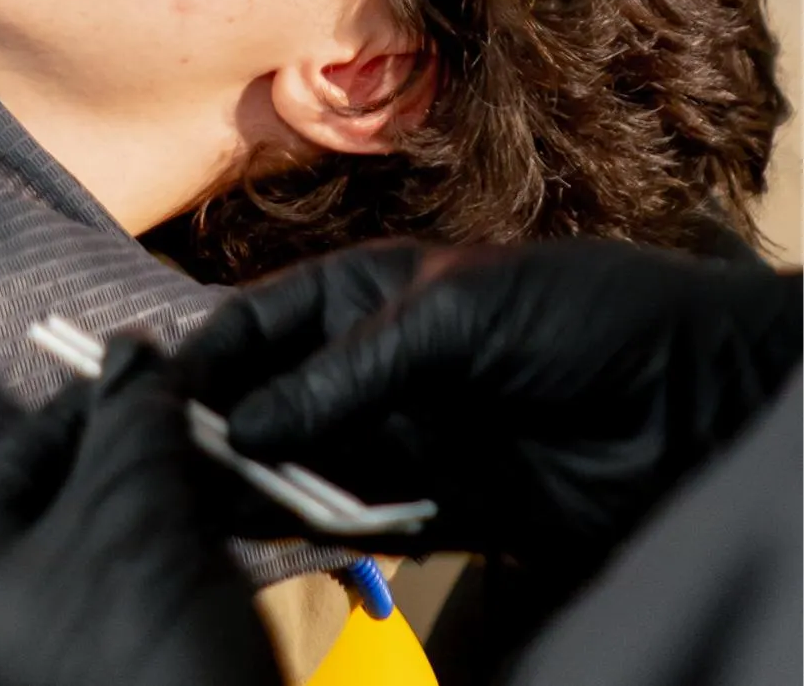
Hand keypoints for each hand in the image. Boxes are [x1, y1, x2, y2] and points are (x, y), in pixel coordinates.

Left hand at [0, 341, 279, 685]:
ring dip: (190, 502)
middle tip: (211, 413)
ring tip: (248, 465)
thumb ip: (128, 422)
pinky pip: (169, 603)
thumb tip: (132, 349)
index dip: (82, 405)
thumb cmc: (141, 657)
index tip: (150, 370)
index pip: (12, 458)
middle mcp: (10, 628)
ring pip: (132, 553)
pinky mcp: (146, 683)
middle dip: (146, 451)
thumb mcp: (129, 518)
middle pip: (76, 503)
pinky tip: (260, 533)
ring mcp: (79, 666)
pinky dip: (210, 562)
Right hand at [174, 239, 800, 583]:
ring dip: (252, 492)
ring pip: (304, 467)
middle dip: (216, 432)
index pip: (265, 321)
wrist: (689, 403)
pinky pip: (357, 525)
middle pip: (273, 400)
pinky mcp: (441, 509)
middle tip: (155, 470)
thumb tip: (247, 425)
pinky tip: (263, 547)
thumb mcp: (456, 314)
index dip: (207, 357)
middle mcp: (380, 363)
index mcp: (375, 292)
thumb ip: (349, 368)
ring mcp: (409, 437)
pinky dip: (310, 538)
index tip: (150, 396)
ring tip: (192, 516)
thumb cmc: (581, 318)